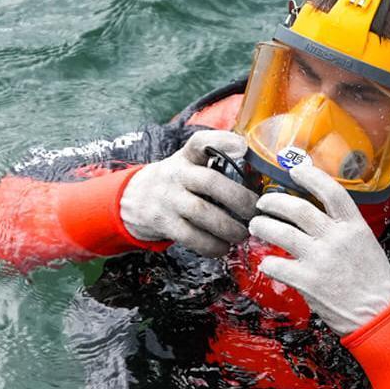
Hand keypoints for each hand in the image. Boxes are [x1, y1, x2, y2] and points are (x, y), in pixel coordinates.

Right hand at [120, 130, 259, 256]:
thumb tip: (258, 178)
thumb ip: (214, 165)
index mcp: (186, 157)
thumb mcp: (187, 164)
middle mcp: (176, 174)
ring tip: (241, 234)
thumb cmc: (174, 182)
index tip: (243, 147)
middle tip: (254, 212)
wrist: (131, 199)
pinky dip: (211, 245)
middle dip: (238, 199)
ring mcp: (168, 199)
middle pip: (209, 182)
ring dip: (228, 227)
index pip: (200, 141)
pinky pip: (191, 237)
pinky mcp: (163, 223)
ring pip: (202, 212)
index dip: (222, 141)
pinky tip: (222, 248)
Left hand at [247, 159, 389, 333]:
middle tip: (264, 203)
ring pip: (281, 232)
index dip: (310, 176)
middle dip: (274, 202)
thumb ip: (344, 229)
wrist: (379, 315)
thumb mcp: (367, 245)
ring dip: (263, 226)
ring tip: (256, 226)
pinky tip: (267, 262)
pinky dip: (267, 262)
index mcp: (354, 226)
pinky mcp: (308, 281)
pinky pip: (277, 264)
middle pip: (297, 208)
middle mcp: (336, 238)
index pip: (331, 191)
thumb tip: (320, 217)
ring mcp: (320, 259)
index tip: (295, 170)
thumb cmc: (374, 284)